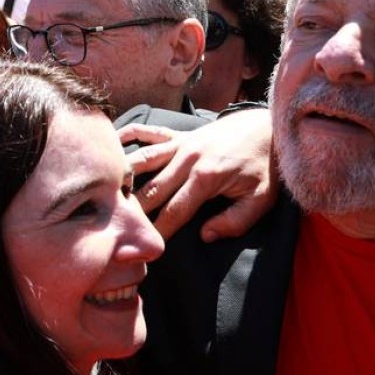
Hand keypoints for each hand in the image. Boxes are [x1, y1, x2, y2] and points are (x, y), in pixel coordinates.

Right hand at [120, 108, 277, 241]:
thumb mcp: (261, 199)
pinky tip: (112, 143)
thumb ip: (235, 222)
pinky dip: (130, 135)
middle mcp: (187, 159)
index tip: (146, 247)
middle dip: (135, 211)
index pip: (175, 211)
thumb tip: (205, 235)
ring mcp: (182, 143)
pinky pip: (150, 132)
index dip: (160, 231)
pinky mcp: (181, 134)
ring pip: (143, 160)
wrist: (268, 127)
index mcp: (205, 178)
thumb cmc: (265, 166)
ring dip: (124, 175)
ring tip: (106, 193)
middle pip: (152, 189)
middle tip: (116, 228)